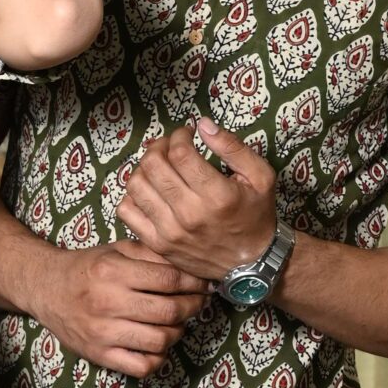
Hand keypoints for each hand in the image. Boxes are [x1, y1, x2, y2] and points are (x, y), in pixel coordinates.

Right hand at [32, 240, 207, 378]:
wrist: (46, 289)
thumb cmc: (88, 268)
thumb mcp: (117, 250)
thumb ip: (152, 254)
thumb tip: (191, 266)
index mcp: (113, 272)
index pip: (169, 279)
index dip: (194, 282)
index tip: (202, 284)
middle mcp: (108, 303)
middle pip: (170, 311)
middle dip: (193, 306)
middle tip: (197, 302)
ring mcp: (103, 333)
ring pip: (161, 340)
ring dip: (178, 332)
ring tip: (176, 323)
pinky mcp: (100, 355)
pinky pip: (142, 366)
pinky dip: (158, 358)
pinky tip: (157, 345)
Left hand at [117, 118, 276, 283]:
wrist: (252, 263)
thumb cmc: (256, 215)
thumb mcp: (261, 176)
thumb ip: (233, 147)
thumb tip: (202, 124)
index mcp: (217, 195)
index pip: (180, 152)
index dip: (179, 135)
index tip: (187, 134)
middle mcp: (190, 214)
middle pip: (153, 165)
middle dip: (159, 146)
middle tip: (169, 146)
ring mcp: (169, 232)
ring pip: (136, 185)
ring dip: (143, 167)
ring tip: (158, 166)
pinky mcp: (157, 244)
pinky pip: (126, 212)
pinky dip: (131, 195)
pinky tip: (149, 191)